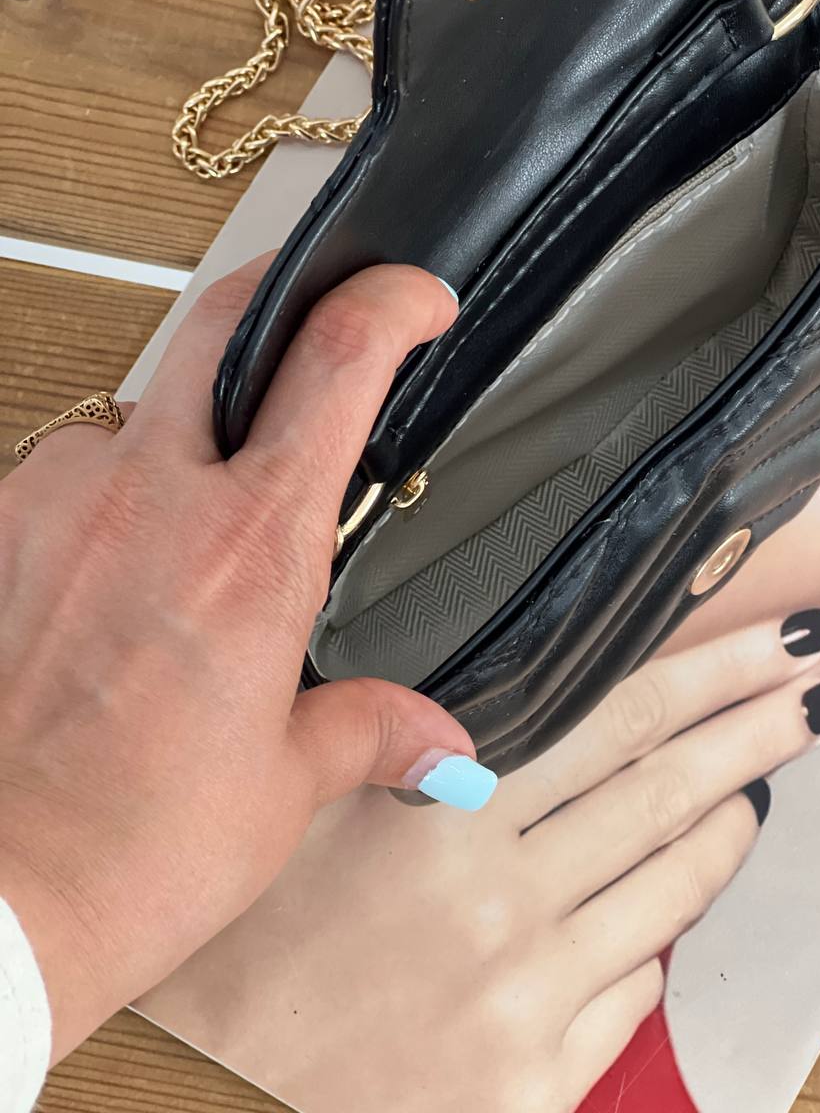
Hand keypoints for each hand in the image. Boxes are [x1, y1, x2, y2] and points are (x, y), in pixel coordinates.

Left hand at [0, 255, 474, 1060]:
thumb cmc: (133, 850)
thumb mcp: (279, 786)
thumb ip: (370, 731)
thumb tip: (444, 747)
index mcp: (254, 545)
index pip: (337, 358)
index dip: (391, 300)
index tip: (418, 298)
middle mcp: (151, 494)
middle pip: (225, 316)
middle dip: (285, 288)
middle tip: (317, 307)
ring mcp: (56, 499)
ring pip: (137, 407)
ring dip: (180, 437)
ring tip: (194, 526)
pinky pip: (66, 472)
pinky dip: (107, 499)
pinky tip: (114, 574)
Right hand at [140, 615, 819, 1112]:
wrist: (204, 1096)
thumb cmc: (241, 954)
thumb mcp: (308, 811)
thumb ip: (403, 741)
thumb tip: (504, 695)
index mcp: (446, 821)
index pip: (616, 716)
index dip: (708, 669)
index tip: (769, 641)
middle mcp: (503, 908)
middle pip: (667, 789)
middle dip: (755, 729)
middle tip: (808, 691)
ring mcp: (531, 998)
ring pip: (672, 889)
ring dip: (731, 825)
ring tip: (761, 787)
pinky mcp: (537, 1081)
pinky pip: (633, 992)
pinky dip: (656, 937)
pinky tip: (662, 909)